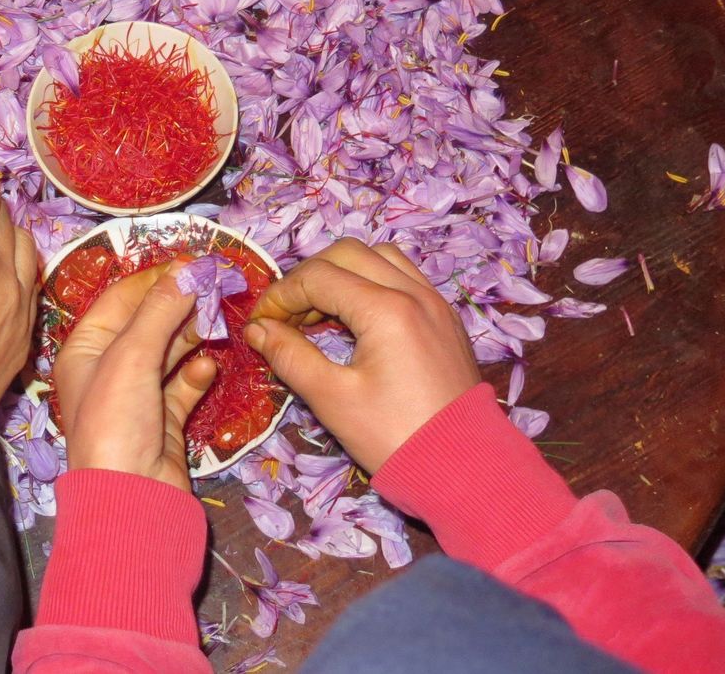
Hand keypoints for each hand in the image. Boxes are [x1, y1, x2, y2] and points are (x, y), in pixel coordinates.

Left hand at [53, 264, 215, 489]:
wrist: (131, 501)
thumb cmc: (115, 423)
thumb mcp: (132, 356)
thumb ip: (161, 310)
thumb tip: (188, 269)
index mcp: (84, 349)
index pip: (121, 299)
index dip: (156, 278)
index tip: (194, 261)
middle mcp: (107, 369)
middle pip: (148, 322)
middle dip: (180, 303)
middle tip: (217, 285)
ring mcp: (137, 396)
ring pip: (169, 352)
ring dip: (193, 334)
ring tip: (219, 318)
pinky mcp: (163, 421)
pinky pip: (183, 386)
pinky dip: (198, 374)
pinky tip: (211, 367)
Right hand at [243, 239, 479, 474]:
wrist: (467, 470)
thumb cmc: (395, 438)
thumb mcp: (332, 400)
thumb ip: (290, 356)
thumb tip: (257, 330)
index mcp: (387, 310)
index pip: (317, 277)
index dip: (279, 296)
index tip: (259, 325)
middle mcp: (414, 293)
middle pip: (346, 253)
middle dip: (307, 278)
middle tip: (286, 317)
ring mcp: (435, 302)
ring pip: (379, 257)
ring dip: (342, 274)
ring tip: (319, 314)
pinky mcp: (445, 318)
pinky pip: (403, 277)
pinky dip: (371, 283)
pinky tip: (355, 320)